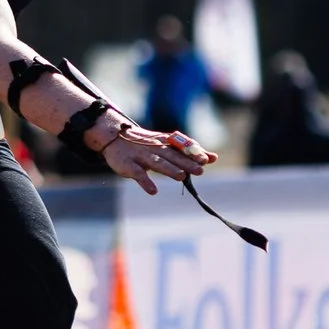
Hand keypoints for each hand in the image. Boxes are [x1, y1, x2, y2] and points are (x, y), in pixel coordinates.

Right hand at [95, 121, 217, 193]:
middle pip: (172, 156)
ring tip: (181, 177)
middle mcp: (155, 148)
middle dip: (185, 163)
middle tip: (200, 171)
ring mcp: (141, 156)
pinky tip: (153, 191)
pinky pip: (138, 174)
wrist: (115, 137)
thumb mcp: (167, 145)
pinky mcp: (129, 166)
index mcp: (165, 143)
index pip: (181, 148)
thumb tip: (213, 158)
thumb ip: (189, 152)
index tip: (206, 159)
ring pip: (157, 163)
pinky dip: (145, 182)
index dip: (193, 153)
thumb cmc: (146, 144)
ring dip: (169, 169)